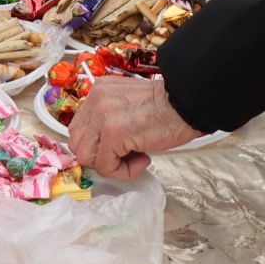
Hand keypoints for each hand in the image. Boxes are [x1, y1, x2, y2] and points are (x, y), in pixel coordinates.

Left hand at [70, 76, 203, 178]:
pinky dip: (123, 171)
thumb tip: (101, 149)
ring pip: (86, 157)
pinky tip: (143, 159)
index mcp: (98, 91)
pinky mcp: (112, 132)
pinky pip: (105, 166)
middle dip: (99, 157)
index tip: (118, 149)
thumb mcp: (128, 106)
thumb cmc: (166, 108)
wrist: (187, 103)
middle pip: (78, 143)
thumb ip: (110, 119)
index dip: (96, 146)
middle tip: (126, 155)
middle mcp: (95, 99)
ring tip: (136, 157)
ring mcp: (102, 115)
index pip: (80, 128)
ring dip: (110, 165)